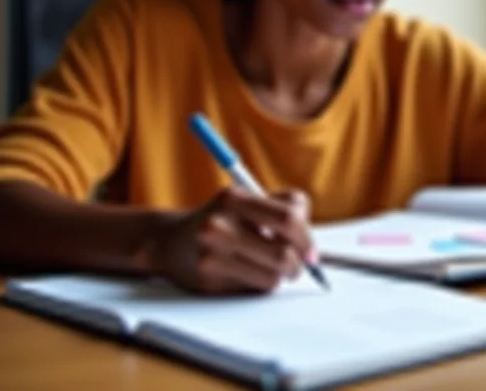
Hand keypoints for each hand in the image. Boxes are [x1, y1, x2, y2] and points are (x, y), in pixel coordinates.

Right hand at [147, 187, 314, 293]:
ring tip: (272, 267)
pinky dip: (262, 283)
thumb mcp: (249, 199)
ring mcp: (211, 254)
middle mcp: (220, 224)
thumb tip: (311, 244)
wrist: (174, 240)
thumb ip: (285, 207)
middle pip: (283, 253)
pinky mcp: (209, 279)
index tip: (312, 250)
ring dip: (281, 276)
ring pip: (272, 276)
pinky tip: (249, 272)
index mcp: (234, 198)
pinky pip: (255, 288)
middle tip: (299, 264)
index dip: (307, 237)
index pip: (289, 218)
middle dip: (299, 262)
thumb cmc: (224, 219)